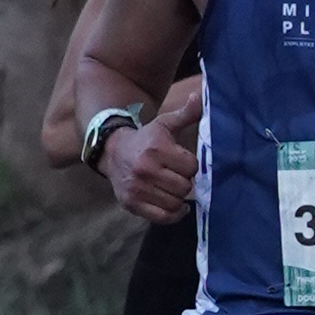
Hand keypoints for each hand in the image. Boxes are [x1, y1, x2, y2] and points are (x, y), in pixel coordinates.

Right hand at [106, 81, 199, 221]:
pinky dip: (173, 214)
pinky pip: (163, 217)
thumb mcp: (164, 124)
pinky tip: (174, 205)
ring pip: (176, 203)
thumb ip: (186, 114)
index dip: (190, 165)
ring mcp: (137, 188)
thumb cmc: (145, 139)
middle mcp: (145, 169)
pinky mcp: (132, 204)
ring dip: (179, 198)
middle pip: (185, 187)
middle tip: (177, 176)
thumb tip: (200, 97)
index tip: (182, 162)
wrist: (113, 152)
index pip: (191, 166)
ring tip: (172, 188)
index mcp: (156, 149)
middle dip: (185, 182)